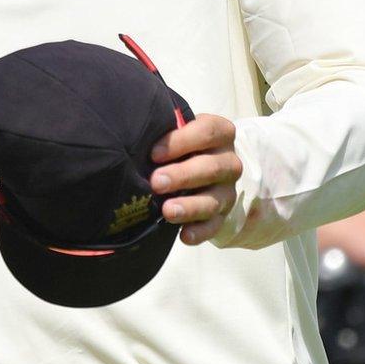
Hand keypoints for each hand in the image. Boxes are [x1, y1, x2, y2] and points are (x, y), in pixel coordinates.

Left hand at [151, 114, 242, 244]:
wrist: (197, 171)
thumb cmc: (179, 146)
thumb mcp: (174, 132)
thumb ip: (162, 128)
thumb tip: (136, 131)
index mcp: (220, 134)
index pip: (208, 132)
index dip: (182, 141)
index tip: (154, 153)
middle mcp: (228, 162)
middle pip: (212, 167)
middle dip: (183, 175)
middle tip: (156, 182)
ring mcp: (227, 191)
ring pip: (214, 200)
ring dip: (190, 206)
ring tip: (167, 211)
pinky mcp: (221, 216)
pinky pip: (214, 226)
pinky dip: (200, 232)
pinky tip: (184, 235)